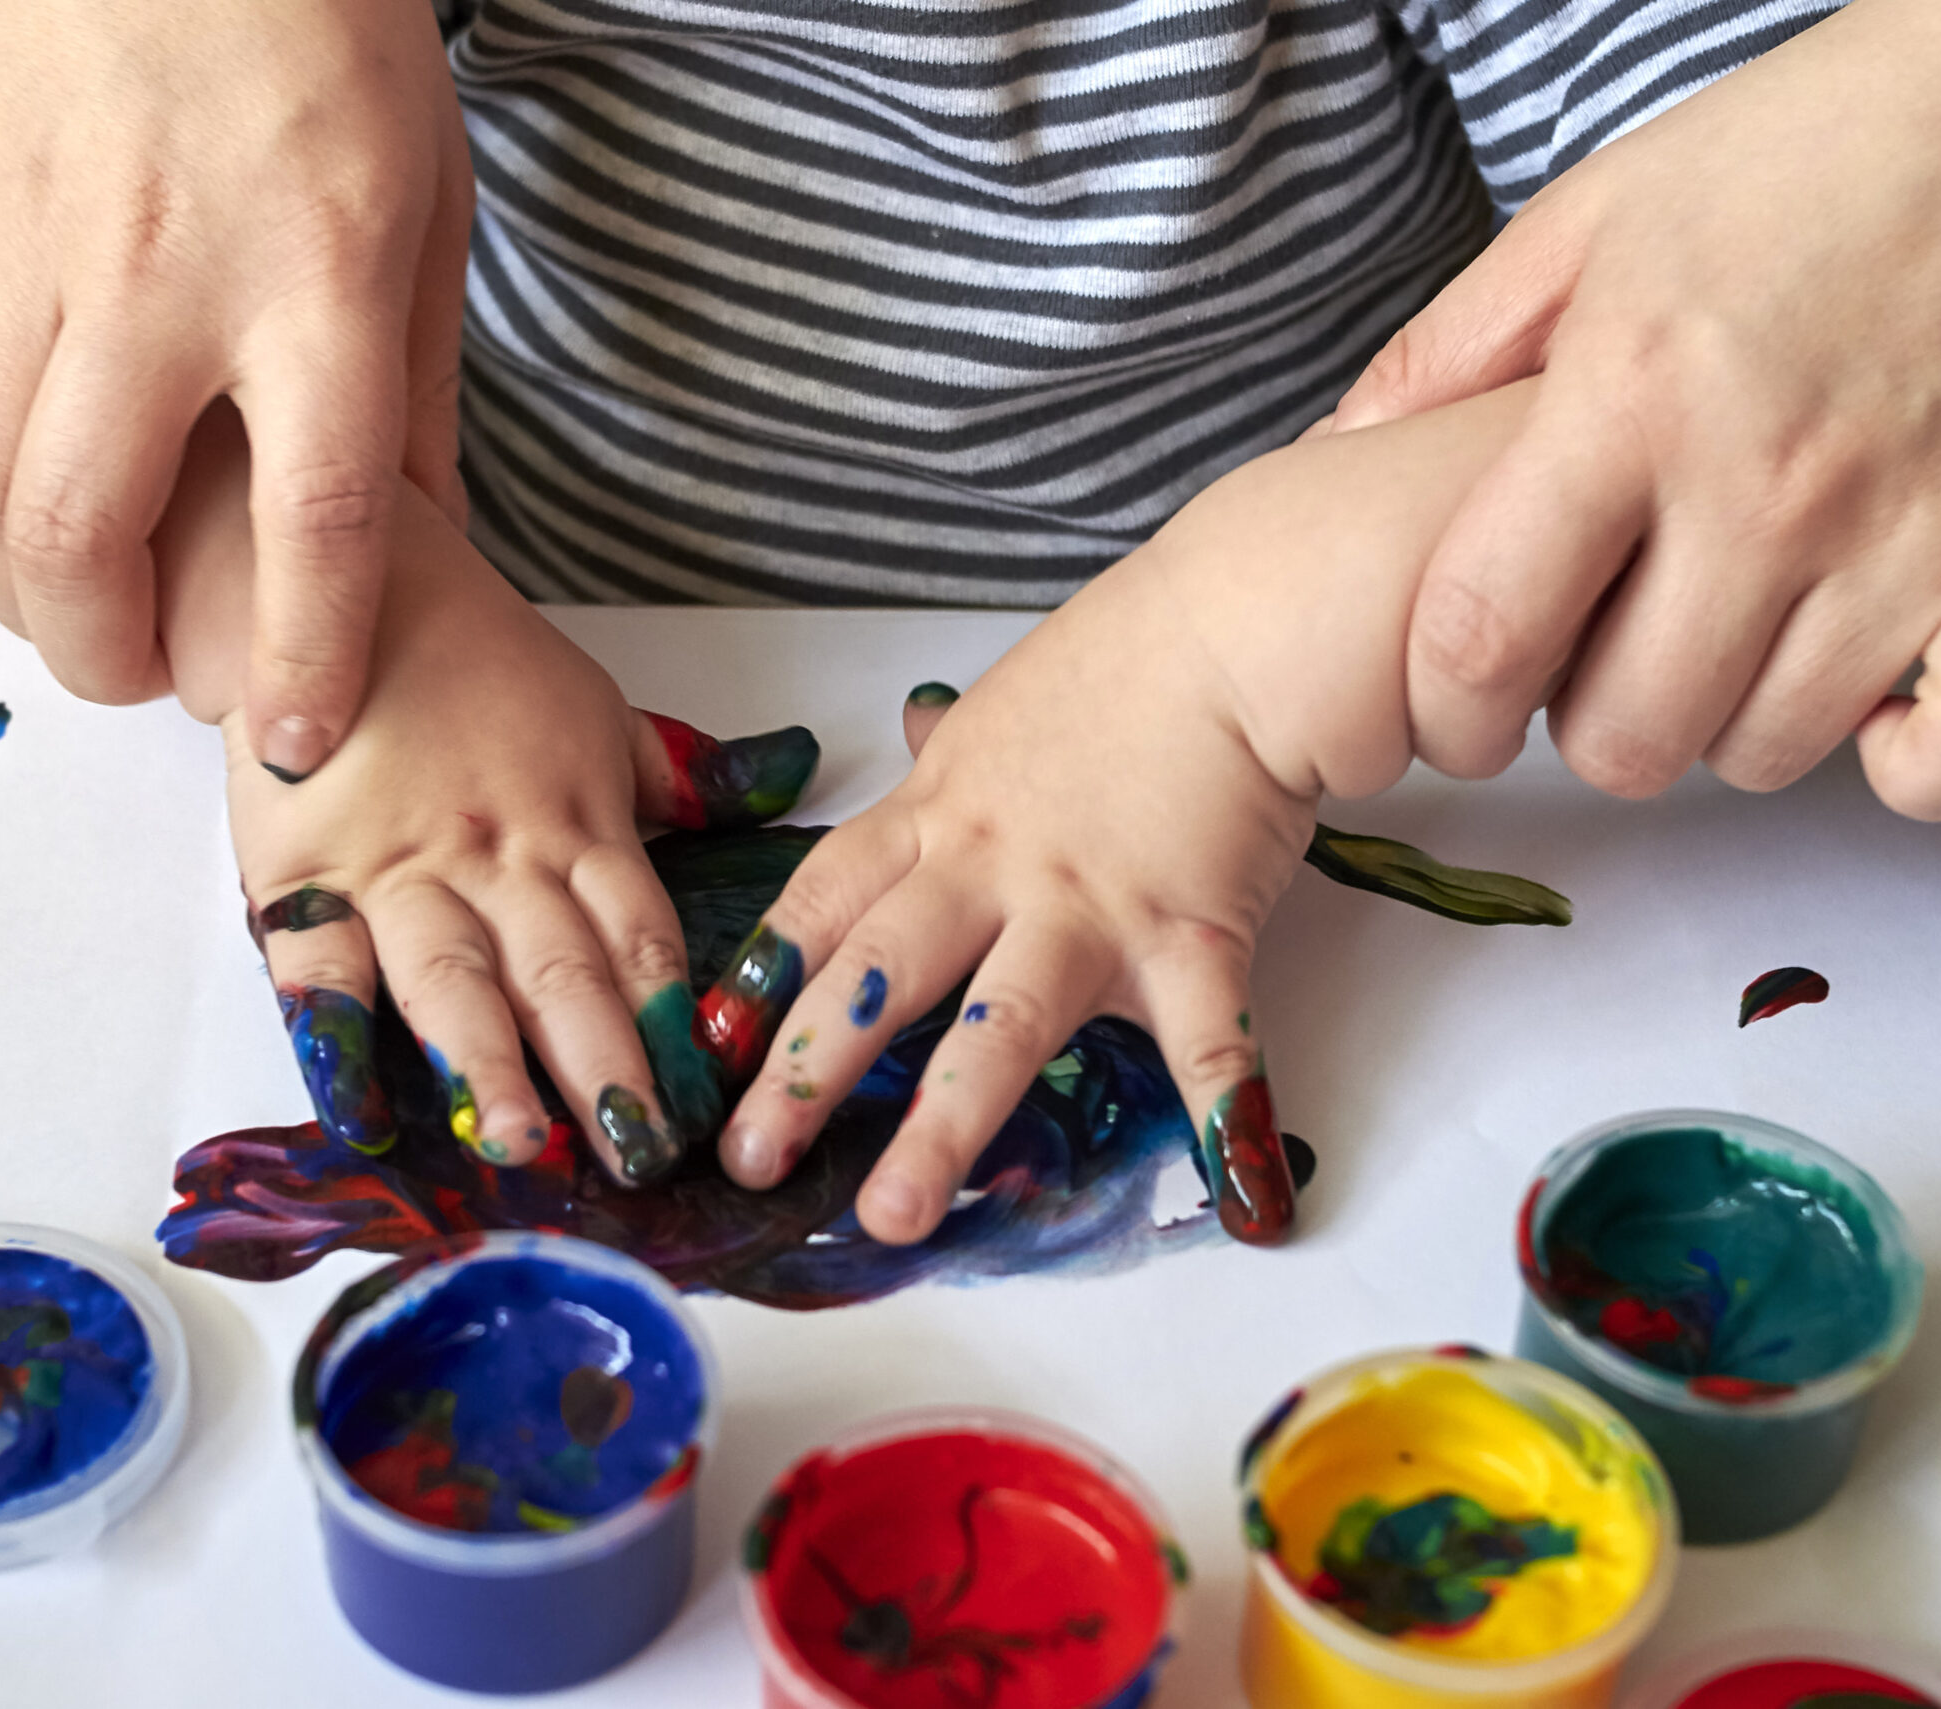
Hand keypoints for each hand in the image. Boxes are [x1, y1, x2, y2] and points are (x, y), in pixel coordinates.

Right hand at [0, 0, 470, 782]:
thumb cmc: (341, 51)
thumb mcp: (432, 219)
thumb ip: (422, 397)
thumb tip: (434, 554)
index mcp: (321, 283)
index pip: (320, 520)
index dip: (302, 657)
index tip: (287, 741)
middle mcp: (167, 270)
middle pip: (89, 523)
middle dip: (103, 650)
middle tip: (140, 675)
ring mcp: (39, 223)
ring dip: (10, 577)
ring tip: (71, 605)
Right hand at [219, 502, 818, 1184]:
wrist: (330, 582)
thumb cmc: (467, 657)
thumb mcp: (591, 707)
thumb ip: (674, 776)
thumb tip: (782, 779)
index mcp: (577, 824)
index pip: (641, 935)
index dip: (674, 1022)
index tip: (709, 1104)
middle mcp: (497, 854)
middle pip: (561, 970)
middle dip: (603, 1067)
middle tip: (638, 1151)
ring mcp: (400, 867)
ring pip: (453, 974)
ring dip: (487, 1062)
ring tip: (520, 1142)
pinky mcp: (303, 873)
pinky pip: (320, 963)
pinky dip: (335, 1035)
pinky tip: (357, 1109)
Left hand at [698, 552, 1325, 1246]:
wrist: (1235, 631)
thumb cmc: (1123, 666)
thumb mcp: (1002, 707)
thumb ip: (952, 756)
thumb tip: (912, 733)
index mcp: (937, 816)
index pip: (821, 906)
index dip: (758, 985)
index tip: (704, 1055)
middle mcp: (992, 869)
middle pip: (878, 977)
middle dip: (804, 1075)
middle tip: (747, 1161)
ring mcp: (1086, 908)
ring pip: (999, 1027)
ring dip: (942, 1129)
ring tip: (894, 1219)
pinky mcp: (1191, 934)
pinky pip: (1207, 1039)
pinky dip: (1225, 1119)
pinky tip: (1236, 1199)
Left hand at [1327, 0, 1940, 821]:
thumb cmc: (1785, 165)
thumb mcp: (1579, 226)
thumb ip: (1443, 355)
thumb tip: (1329, 455)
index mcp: (1627, 400)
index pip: (1486, 636)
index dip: (1451, 707)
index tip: (1461, 706)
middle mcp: (1763, 482)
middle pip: (1626, 734)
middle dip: (1586, 725)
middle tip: (1603, 656)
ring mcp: (1900, 531)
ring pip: (1764, 750)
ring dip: (1723, 728)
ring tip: (1722, 641)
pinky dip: (1911, 762)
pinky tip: (1866, 706)